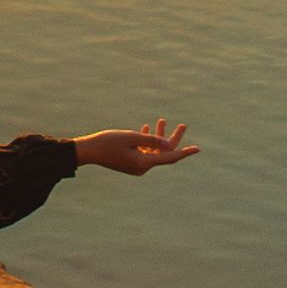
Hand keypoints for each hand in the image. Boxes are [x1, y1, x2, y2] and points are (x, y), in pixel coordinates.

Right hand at [74, 120, 196, 175]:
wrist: (88, 151)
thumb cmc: (107, 142)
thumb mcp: (131, 137)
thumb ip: (151, 140)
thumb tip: (167, 144)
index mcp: (144, 163)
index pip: (170, 157)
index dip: (185, 152)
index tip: (198, 149)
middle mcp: (142, 167)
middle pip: (163, 153)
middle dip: (172, 138)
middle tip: (183, 125)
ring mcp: (136, 166)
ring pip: (154, 150)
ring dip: (158, 137)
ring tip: (161, 120)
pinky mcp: (130, 163)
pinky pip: (144, 151)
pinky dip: (147, 141)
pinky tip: (147, 128)